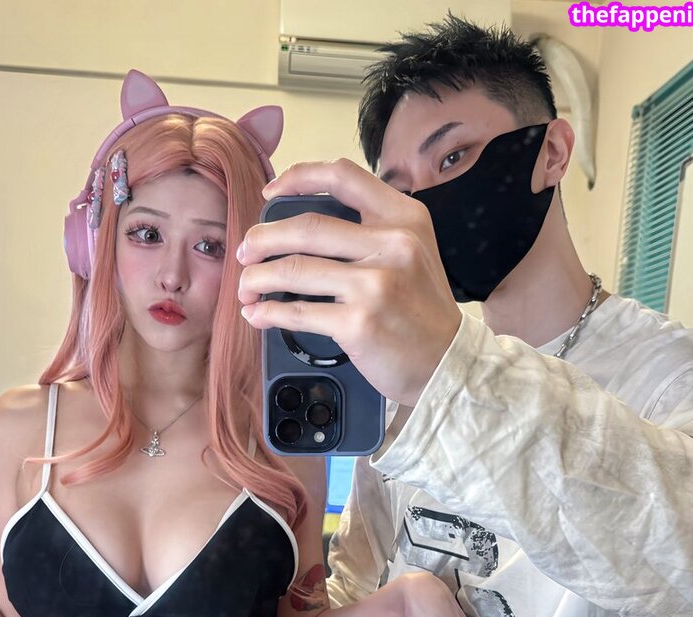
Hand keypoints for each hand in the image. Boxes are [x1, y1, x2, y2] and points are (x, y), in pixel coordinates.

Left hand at [237, 159, 461, 405]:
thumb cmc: (422, 312)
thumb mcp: (413, 253)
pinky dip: (269, 313)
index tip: (269, 191)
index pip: (343, 176)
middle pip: (306, 227)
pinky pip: (299, 312)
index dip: (298, 178)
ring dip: (257, 279)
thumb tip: (304, 226)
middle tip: (245, 252)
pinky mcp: (358, 323)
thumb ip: (372, 232)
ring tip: (245, 288)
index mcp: (403, 218)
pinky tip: (258, 314)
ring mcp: (374, 284)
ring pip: (295, 269)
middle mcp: (391, 244)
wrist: (447, 365)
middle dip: (262, 238)